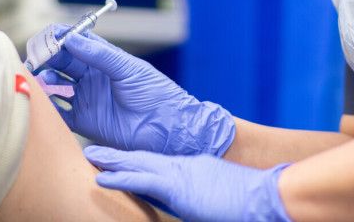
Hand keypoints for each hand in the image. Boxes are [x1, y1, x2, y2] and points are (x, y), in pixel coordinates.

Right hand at [38, 28, 234, 155]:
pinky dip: (48, 107)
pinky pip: (60, 113)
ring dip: (45, 81)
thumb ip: (101, 55)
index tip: (47, 37)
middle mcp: (92, 77)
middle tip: (36, 58)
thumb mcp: (130, 69)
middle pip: (61, 63)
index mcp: (104, 60)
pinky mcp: (84, 122)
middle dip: (47, 58)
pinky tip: (42, 101)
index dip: (60, 38)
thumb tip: (73, 39)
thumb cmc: (157, 94)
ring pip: (56, 86)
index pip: (76, 43)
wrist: (167, 130)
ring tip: (42, 79)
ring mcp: (87, 99)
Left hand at [86, 146, 290, 221]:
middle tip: (93, 151)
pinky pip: (142, 181)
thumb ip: (204, 193)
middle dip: (118, 156)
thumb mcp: (221, 194)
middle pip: (143, 159)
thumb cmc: (250, 200)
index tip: (117, 160)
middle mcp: (183, 167)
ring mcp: (180, 175)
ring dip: (111, 162)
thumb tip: (199, 202)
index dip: (135, 162)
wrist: (264, 196)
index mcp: (194, 170)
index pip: (157, 165)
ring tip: (89, 156)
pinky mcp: (178, 187)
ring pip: (137, 164)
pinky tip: (101, 178)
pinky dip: (120, 178)